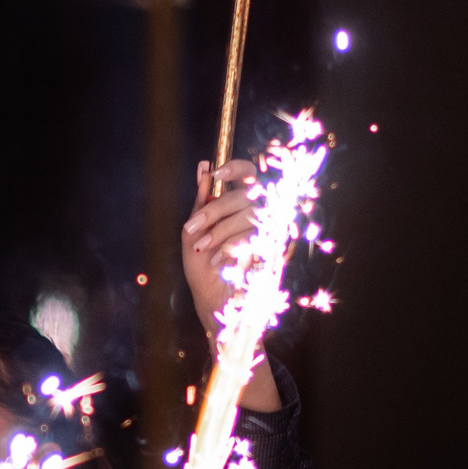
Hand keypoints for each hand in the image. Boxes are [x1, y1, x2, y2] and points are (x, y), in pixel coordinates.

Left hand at [180, 159, 262, 335]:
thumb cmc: (204, 265)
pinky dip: (230, 248)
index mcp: (241, 205)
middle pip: (245, 195)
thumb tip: (204, 166)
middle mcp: (260, 214)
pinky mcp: (275, 250)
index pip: (249, 173)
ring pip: (249, 215)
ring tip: (202, 248)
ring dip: (219, 231)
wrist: (214, 302)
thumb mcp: (195, 230)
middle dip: (215, 210)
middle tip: (192, 227)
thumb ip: (202, 200)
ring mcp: (270, 231)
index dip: (235, 167)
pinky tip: (216, 261)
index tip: (214, 174)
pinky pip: (254, 237)